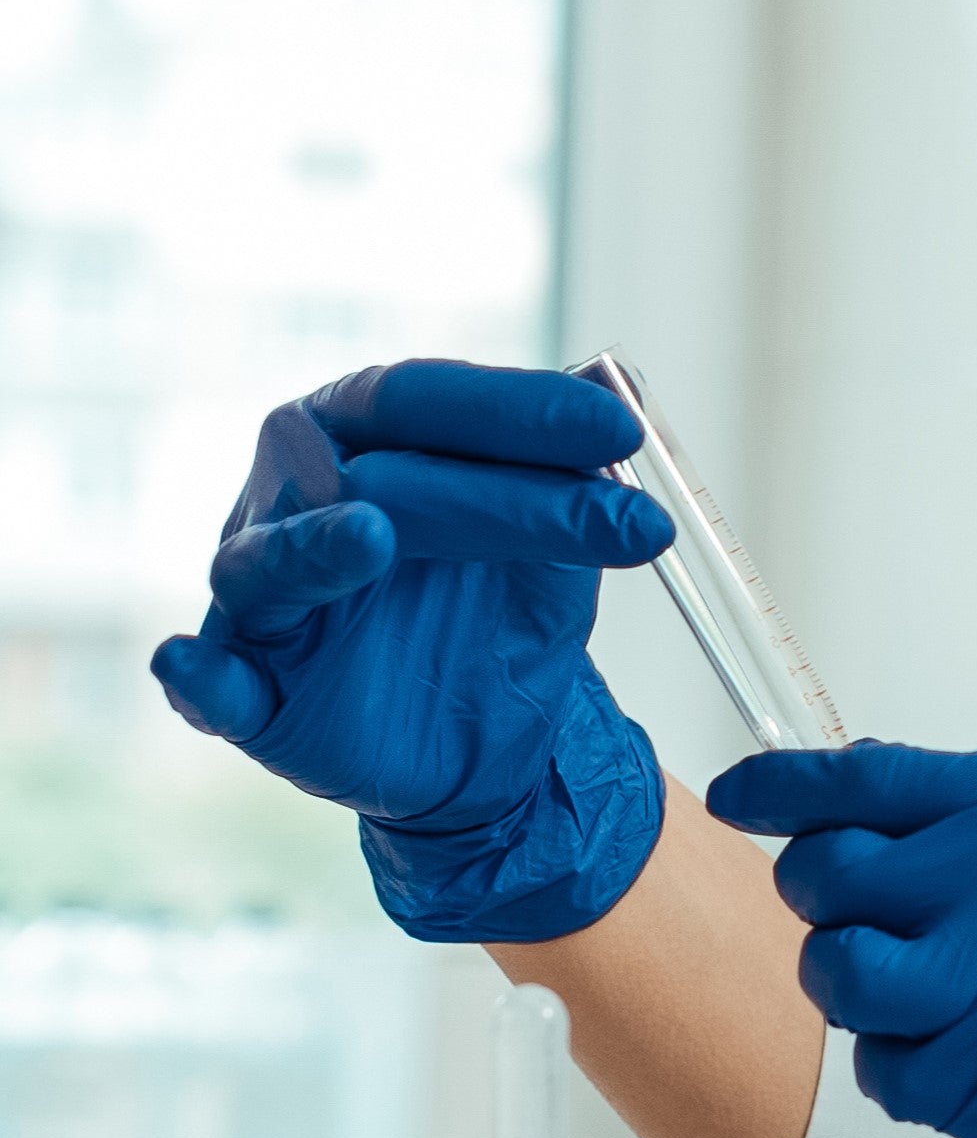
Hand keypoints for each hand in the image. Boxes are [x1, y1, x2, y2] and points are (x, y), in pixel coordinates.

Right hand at [149, 360, 675, 941]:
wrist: (491, 741)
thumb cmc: (505, 610)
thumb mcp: (557, 545)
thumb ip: (569, 476)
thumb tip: (610, 396)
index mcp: (361, 436)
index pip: (420, 398)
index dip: (516, 406)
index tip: (622, 428)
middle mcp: (294, 498)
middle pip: (376, 476)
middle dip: (507, 499)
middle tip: (627, 521)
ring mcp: (261, 594)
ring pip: (273, 561)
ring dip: (314, 547)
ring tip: (370, 535)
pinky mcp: (247, 691)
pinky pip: (208, 685)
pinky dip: (197, 676)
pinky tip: (189, 666)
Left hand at [708, 744, 976, 1137]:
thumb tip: (909, 847)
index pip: (866, 782)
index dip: (783, 788)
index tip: (741, 794)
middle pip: (828, 881)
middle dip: (834, 898)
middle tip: (881, 916)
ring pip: (841, 982)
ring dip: (867, 987)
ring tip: (941, 991)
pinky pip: (892, 1073)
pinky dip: (915, 1066)